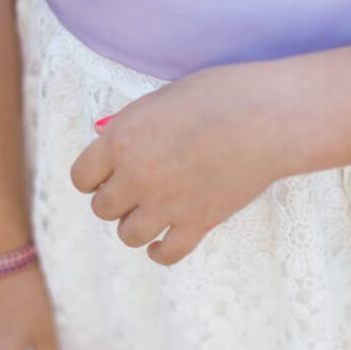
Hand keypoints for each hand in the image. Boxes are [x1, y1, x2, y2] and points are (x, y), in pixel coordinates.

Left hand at [70, 65, 291, 264]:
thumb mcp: (163, 98)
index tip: (106, 176)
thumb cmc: (222, 95)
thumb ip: (134, 123)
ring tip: (150, 215)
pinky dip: (160, 252)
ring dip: (135, 226)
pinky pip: (166, 254)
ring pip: (127, 235)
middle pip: (102, 209)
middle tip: (134, 191)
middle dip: (115, 200)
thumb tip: (111, 138)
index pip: (81, 176)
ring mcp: (167, 204)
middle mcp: (137, 177)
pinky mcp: (199, 223)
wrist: (268, 118)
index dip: (93, 177)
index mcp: (122, 140)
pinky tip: (161, 243)